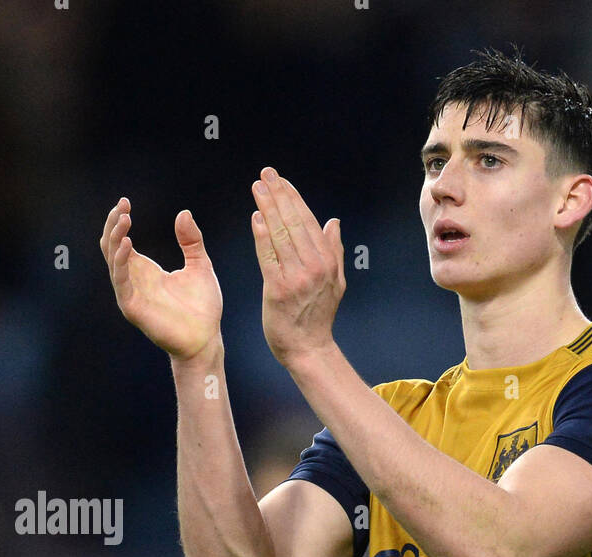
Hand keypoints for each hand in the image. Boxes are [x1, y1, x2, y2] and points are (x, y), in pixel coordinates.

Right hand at [100, 200, 222, 359]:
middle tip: (122, 206)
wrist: (207, 339)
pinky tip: (127, 244)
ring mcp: (131, 294)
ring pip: (112, 261)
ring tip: (124, 219)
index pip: (121, 240)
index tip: (125, 201)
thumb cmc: (203, 307)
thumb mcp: (200, 266)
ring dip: (116, 238)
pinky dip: (121, 262)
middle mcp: (133, 280)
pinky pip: (120, 281)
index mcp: (145, 270)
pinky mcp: (132, 307)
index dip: (119, 220)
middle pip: (111, 246)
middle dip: (113, 225)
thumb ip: (191, 241)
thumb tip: (184, 213)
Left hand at [251, 167, 344, 366]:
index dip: (294, 198)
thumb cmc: (317, 316)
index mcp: (327, 263)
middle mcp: (315, 268)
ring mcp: (297, 279)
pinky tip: (256, 218)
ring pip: (280, 235)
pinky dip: (262, 236)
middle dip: (279, 195)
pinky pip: (268, 257)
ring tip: (258, 188)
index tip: (282, 180)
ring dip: (268, 208)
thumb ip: (333, 251)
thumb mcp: (335, 283)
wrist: (308, 348)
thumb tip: (333, 222)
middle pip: (294, 224)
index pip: (308, 222)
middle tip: (266, 174)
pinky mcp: (279, 290)